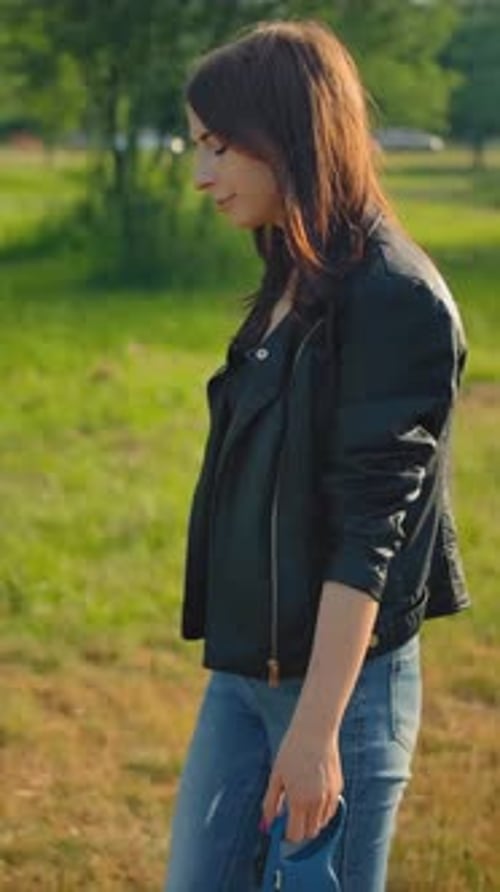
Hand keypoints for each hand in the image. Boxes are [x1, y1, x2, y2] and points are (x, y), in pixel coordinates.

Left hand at [261, 725, 342, 842]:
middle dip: (299, 829)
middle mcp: (317, 802)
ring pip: (321, 824)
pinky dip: (322, 811)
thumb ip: (271, 802)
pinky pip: (330, 811)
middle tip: (289, 814)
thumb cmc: (292, 751)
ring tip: (301, 801)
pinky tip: (312, 795)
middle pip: (310, 832)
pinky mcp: (338, 789)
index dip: (286, 834)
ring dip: (311, 821)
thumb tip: (268, 823)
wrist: (315, 731)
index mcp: (299, 800)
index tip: (280, 827)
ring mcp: (330, 796)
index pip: (295, 835)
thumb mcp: (276, 776)